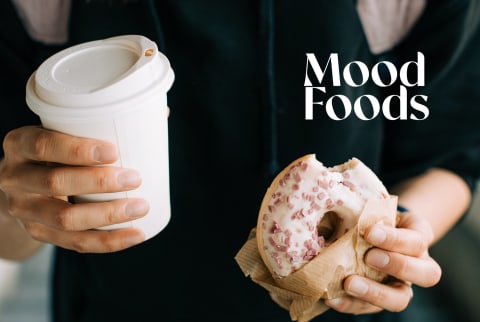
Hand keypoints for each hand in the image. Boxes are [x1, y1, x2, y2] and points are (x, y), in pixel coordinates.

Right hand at [0, 126, 148, 252]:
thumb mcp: (60, 132)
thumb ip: (101, 122)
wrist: (22, 186)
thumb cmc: (54, 152)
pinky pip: (74, 243)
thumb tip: (162, 112)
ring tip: (141, 207)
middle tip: (135, 178)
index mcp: (20, 145)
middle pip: (54, 184)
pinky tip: (135, 235)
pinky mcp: (38, 234)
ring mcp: (24, 210)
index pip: (42, 146)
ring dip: (108, 215)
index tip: (114, 151)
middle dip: (99, 182)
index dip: (76, 150)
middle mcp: (14, 178)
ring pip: (65, 219)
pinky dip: (108, 241)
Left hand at [325, 210, 441, 313]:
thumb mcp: (378, 209)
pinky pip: (370, 308)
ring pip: (400, 299)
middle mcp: (418, 266)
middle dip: (398, 265)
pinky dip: (350, 304)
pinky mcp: (380, 300)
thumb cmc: (376, 217)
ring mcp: (401, 286)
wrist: (374, 232)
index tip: (370, 232)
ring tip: (348, 284)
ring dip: (374, 293)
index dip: (396, 239)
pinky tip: (332, 298)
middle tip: (369, 257)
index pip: (417, 241)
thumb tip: (344, 209)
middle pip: (427, 274)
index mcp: (419, 238)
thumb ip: (371, 213)